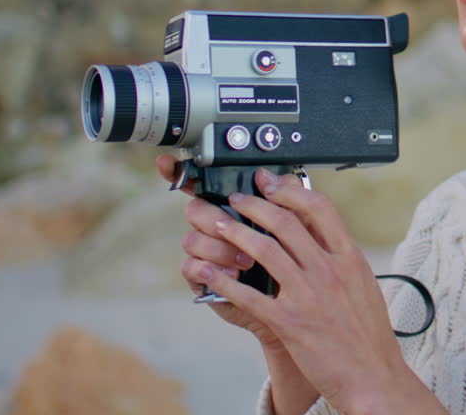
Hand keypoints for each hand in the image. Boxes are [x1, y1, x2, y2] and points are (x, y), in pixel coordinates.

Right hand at [156, 155, 281, 340]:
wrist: (295, 303)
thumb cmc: (293, 262)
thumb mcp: (299, 226)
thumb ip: (289, 197)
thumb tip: (272, 177)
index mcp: (236, 208)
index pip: (203, 185)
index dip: (178, 170)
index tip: (166, 161)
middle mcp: (217, 226)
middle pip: (195, 209)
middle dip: (216, 218)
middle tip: (237, 229)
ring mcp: (207, 252)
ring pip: (192, 239)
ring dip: (220, 248)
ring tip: (247, 261)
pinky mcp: (203, 279)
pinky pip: (191, 267)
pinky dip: (211, 270)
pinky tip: (233, 274)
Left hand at [198, 167, 445, 413]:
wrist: (374, 377)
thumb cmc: (369, 336)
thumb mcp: (364, 285)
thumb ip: (343, 259)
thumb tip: (322, 236)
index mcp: (350, 258)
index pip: (320, 208)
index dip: (291, 189)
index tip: (272, 183)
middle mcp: (330, 271)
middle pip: (286, 222)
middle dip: (256, 204)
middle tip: (238, 198)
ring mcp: (309, 295)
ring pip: (265, 250)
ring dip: (236, 233)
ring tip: (220, 226)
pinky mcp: (290, 322)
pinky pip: (250, 295)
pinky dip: (225, 280)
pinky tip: (210, 273)